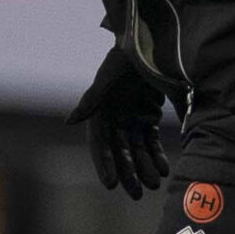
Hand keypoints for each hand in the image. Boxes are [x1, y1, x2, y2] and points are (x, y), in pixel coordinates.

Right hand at [68, 48, 168, 198]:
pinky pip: (151, 139)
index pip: (100, 143)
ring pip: (137, 148)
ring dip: (145, 167)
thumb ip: (91, 100)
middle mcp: (113, 118)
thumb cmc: (125, 56)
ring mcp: (131, 118)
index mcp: (99, 110)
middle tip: (137, 194)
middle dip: (128, 173)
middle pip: (120, 151)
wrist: (148, 38)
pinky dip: (157, 153)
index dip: (104, 164)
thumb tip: (69, 122)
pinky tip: (165, 168)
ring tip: (155, 185)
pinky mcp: (147, 115)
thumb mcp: (108, 76)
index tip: (110, 184)